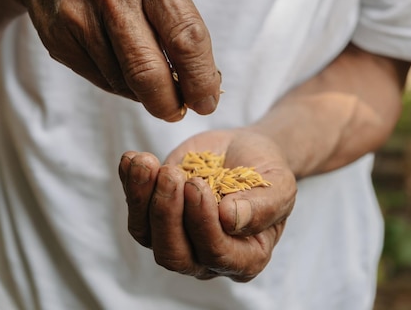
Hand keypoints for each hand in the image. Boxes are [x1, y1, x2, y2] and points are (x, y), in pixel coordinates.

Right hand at [12, 0, 220, 120]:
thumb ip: (179, 22)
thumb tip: (201, 82)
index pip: (186, 40)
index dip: (200, 79)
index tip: (206, 101)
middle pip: (148, 73)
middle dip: (169, 104)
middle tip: (178, 111)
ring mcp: (79, 17)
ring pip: (122, 82)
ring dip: (142, 93)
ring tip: (149, 80)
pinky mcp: (58, 38)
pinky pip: (98, 79)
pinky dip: (117, 83)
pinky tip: (120, 65)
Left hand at [118, 130, 296, 280]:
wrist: (247, 152)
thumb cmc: (267, 174)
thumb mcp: (279, 186)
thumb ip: (262, 207)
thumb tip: (229, 218)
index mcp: (244, 258)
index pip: (215, 255)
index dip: (202, 223)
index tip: (198, 184)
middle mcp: (206, 258)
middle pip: (174, 255)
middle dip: (166, 214)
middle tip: (172, 174)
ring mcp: (178, 238)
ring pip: (147, 235)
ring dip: (142, 197)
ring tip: (147, 162)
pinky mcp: (156, 217)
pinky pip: (136, 211)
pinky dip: (130, 185)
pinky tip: (133, 159)